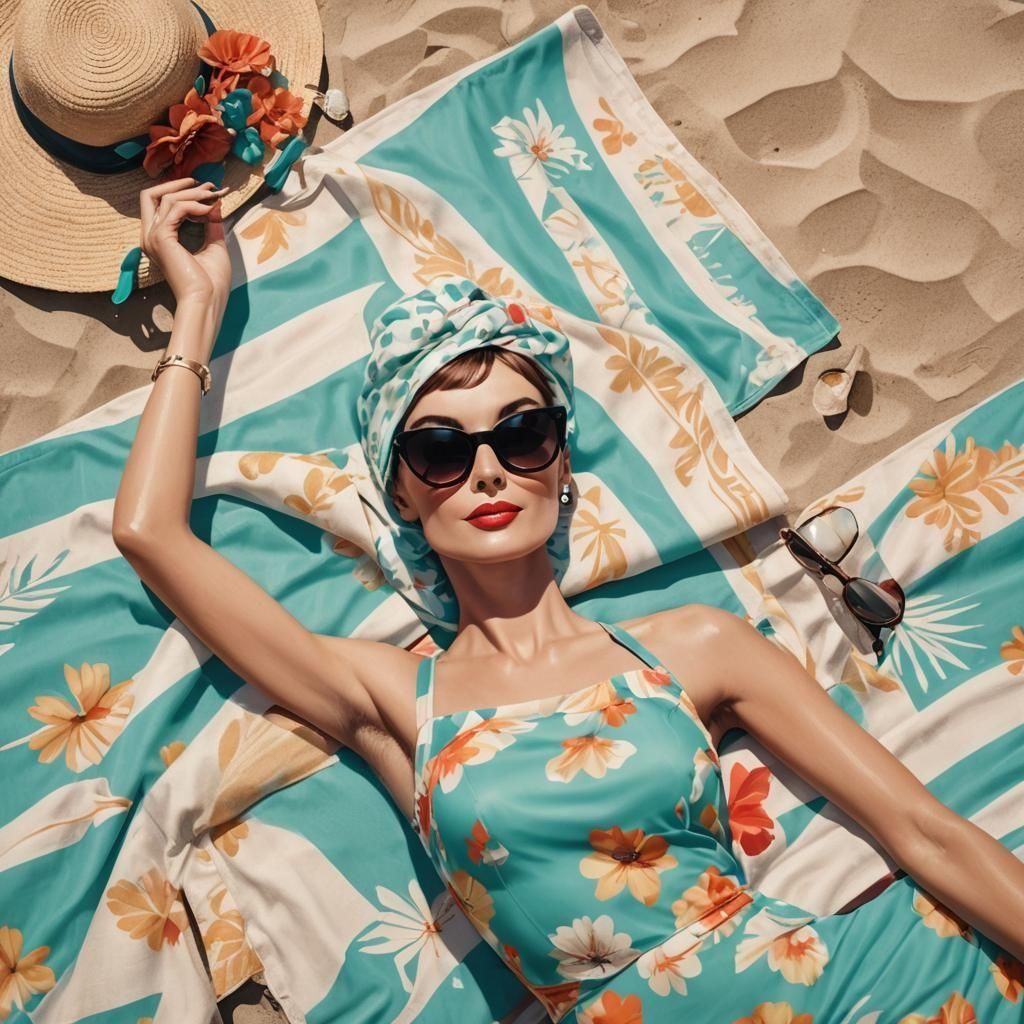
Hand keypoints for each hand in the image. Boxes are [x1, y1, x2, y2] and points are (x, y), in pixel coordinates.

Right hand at [139, 177, 231, 315]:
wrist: (207, 301)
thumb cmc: (211, 282)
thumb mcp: (213, 245)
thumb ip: (210, 223)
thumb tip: (214, 203)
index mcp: (159, 239)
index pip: (159, 204)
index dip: (183, 192)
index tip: (209, 191)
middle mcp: (150, 236)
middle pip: (153, 195)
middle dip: (181, 186)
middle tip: (210, 186)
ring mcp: (152, 237)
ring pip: (166, 198)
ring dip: (193, 194)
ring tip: (213, 198)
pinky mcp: (160, 238)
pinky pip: (175, 207)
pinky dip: (194, 205)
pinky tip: (209, 211)